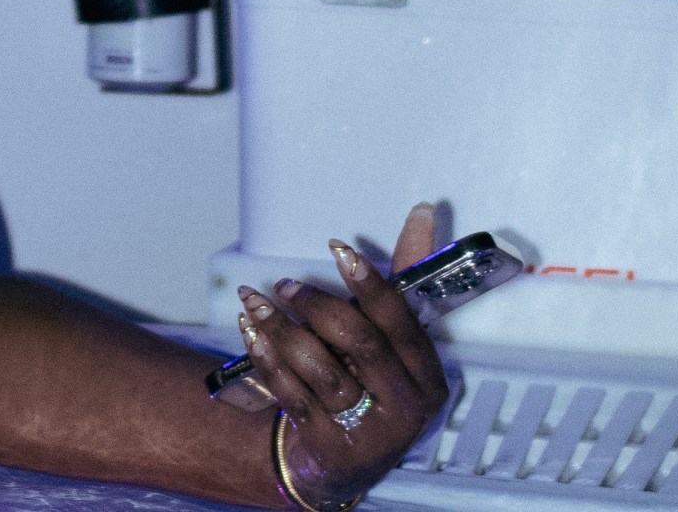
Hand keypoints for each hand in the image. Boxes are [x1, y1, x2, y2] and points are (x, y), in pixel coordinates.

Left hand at [236, 205, 451, 507]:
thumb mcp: (389, 343)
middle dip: (317, 305)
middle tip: (285, 285)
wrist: (342, 464)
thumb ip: (400, 282)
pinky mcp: (329, 447)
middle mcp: (405, 408)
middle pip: (360, 343)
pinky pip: (291, 394)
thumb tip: (422, 213)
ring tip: (253, 301)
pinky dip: (266, 358)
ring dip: (281, 328)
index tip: (338, 248)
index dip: (370, 283)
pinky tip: (250, 332)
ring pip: (320, 369)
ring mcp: (367, 432)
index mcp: (427, 377)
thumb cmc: (368, 386)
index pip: (402, 322)